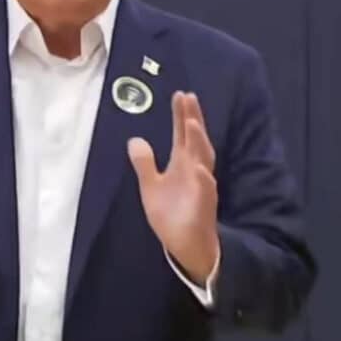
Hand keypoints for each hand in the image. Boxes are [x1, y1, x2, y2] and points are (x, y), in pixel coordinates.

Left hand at [128, 91, 218, 284]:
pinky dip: (204, 179)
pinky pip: (206, 191)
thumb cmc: (172, 214)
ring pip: (203, 160)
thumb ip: (145, 164)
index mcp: (183, 164)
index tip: (180, 95)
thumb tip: (134, 140)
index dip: (182, 115)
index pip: (183, 134)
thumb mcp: (151, 187)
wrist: (185, 245)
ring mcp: (202, 186)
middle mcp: (195, 170)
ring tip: (191, 123)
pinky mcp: (204, 205)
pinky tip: (199, 168)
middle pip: (196, 140)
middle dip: (193, 119)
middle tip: (188, 98)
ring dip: (198, 142)